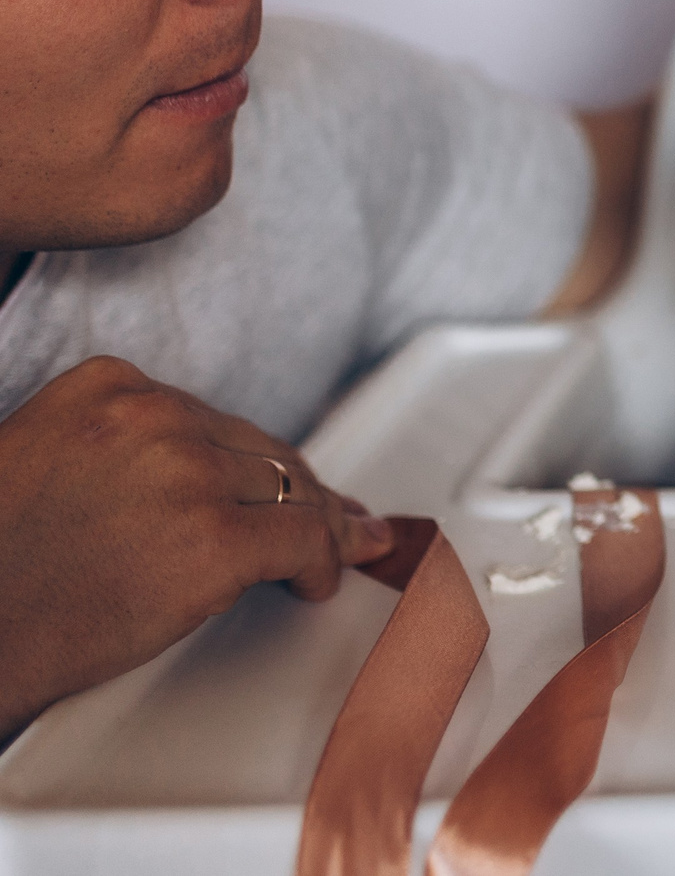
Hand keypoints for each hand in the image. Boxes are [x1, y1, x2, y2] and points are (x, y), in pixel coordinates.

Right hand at [0, 357, 396, 738]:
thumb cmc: (1, 569)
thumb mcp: (45, 460)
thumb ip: (121, 449)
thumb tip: (211, 471)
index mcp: (107, 386)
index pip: (212, 420)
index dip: (256, 460)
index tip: (282, 480)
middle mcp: (152, 417)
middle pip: (259, 450)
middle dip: (300, 489)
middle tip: (338, 517)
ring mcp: (187, 474)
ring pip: (292, 490)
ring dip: (322, 525)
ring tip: (345, 547)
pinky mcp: (214, 540)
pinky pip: (302, 539)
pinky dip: (324, 560)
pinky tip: (316, 582)